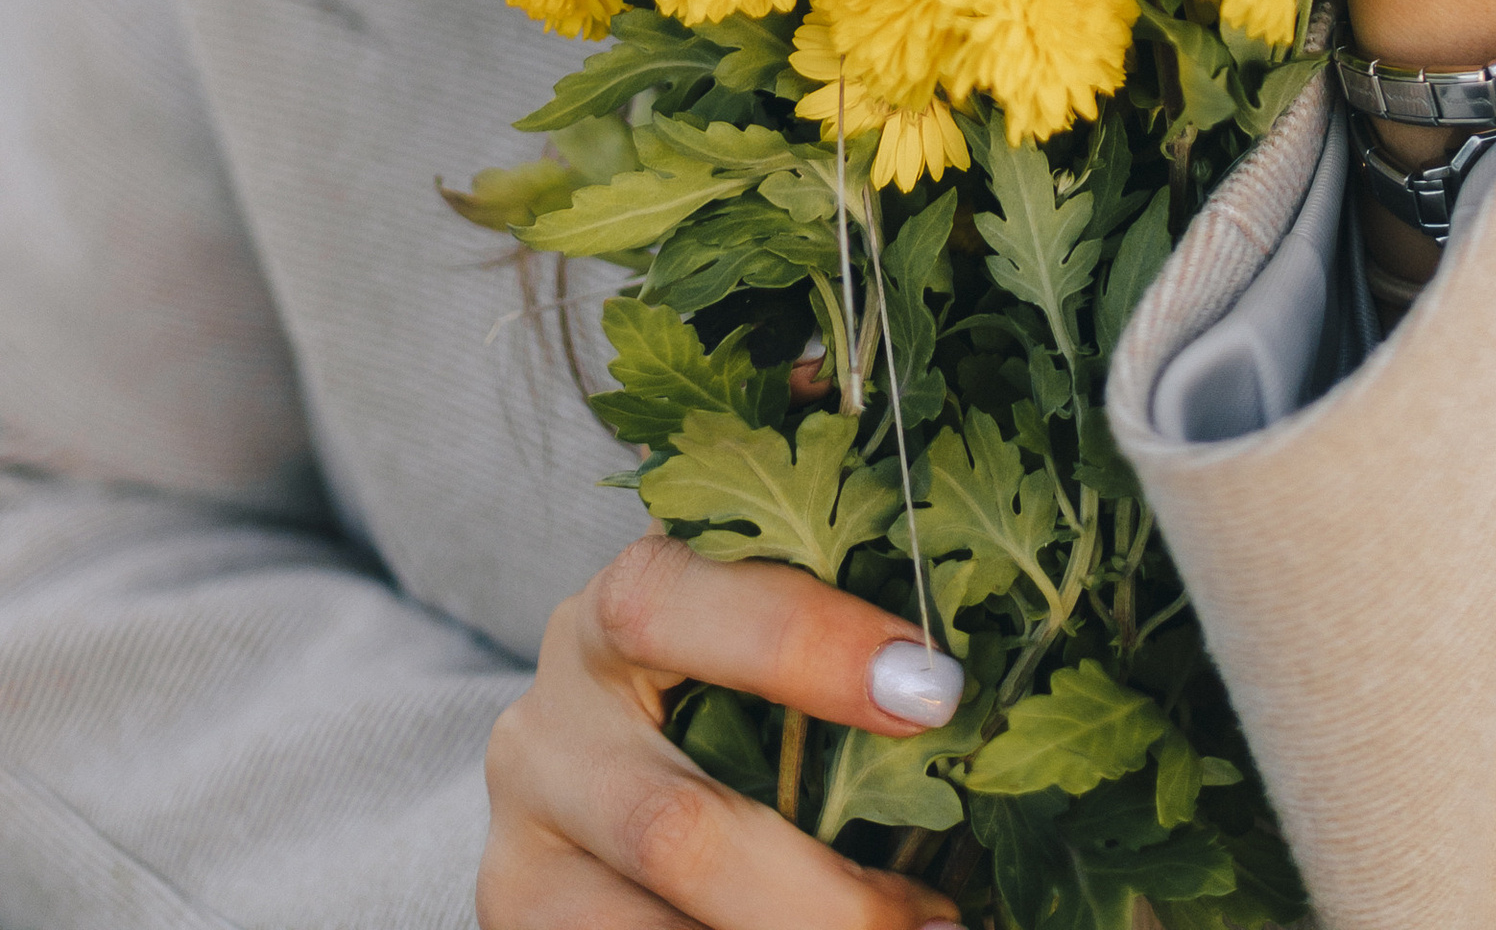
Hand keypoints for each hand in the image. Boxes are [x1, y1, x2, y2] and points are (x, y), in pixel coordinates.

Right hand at [479, 533, 963, 928]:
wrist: (584, 757)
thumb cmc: (714, 680)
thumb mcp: (752, 635)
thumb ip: (835, 648)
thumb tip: (969, 705)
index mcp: (618, 610)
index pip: (676, 605)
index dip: (803, 643)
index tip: (933, 693)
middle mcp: (550, 726)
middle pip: (674, 830)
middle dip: (819, 901)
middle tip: (935, 923)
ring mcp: (523, 844)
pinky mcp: (518, 920)